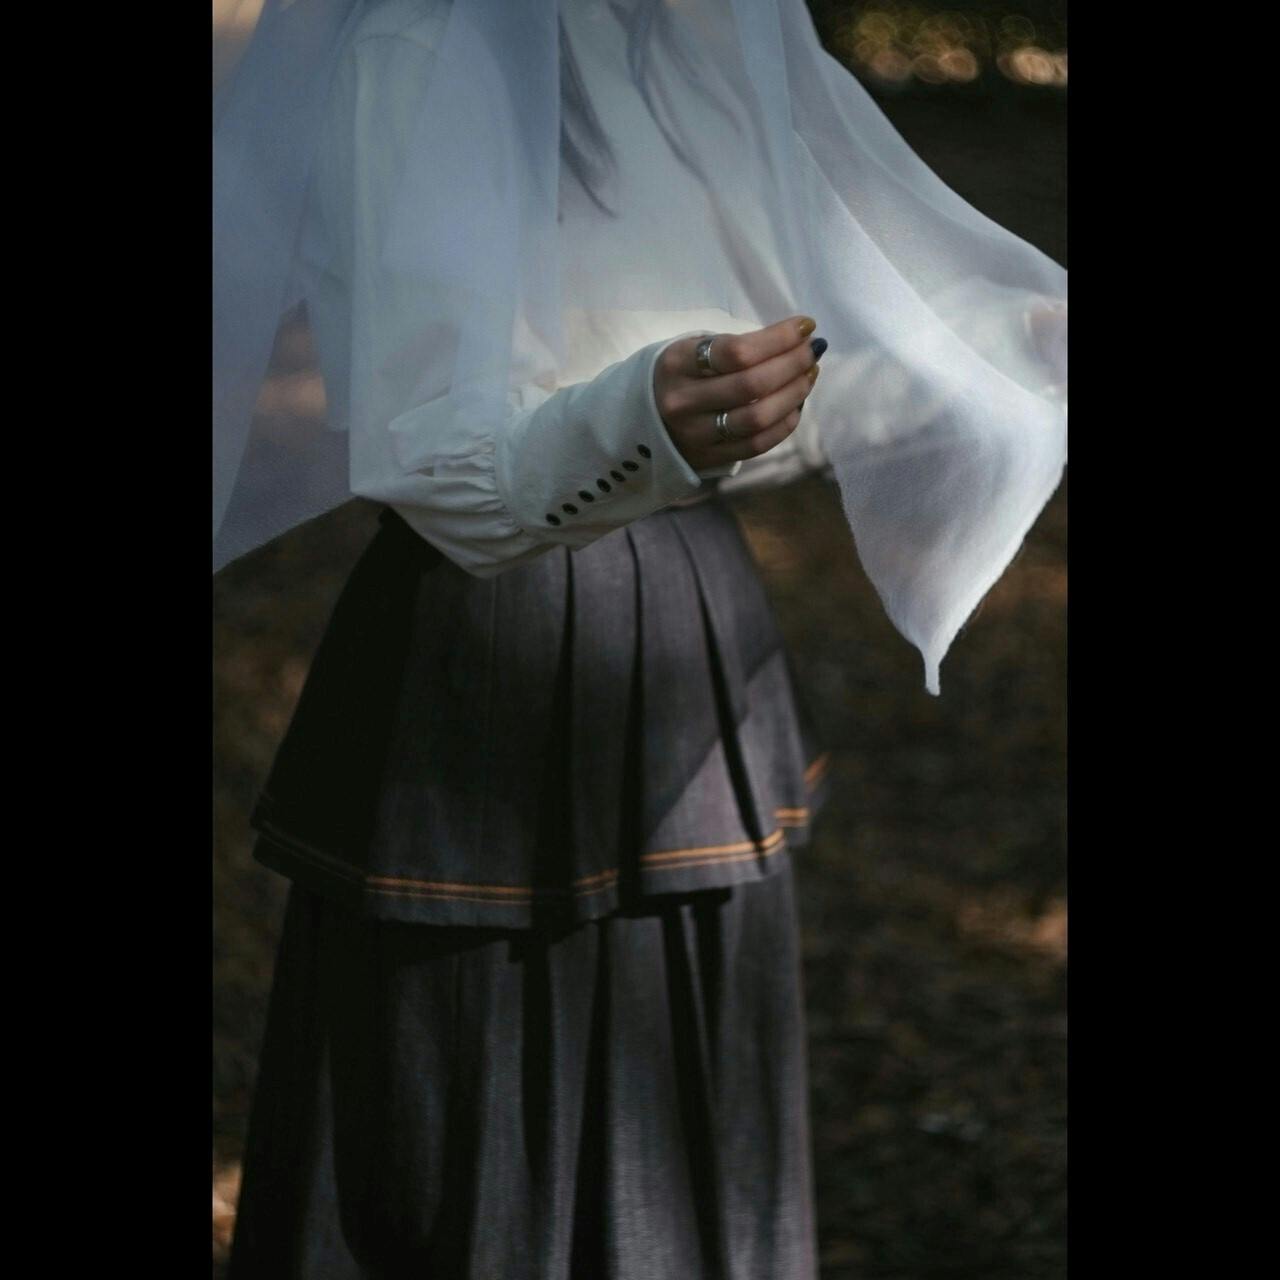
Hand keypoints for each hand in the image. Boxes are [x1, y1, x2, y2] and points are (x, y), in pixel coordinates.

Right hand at [652, 315, 822, 471]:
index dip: (778, 338)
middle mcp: (683, 402)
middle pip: (752, 385)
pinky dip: (784, 423)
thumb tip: (799, 338)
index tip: (804, 326)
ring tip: (809, 374)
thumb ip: (737, 346)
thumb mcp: (693, 349)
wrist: (641, 419)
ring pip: (758, 418)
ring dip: (794, 394)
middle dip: (793, 364)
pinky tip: (796, 404)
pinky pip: (757, 444)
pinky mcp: (709, 457)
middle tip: (813, 350)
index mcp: (677, 364)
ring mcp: (695, 434)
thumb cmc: (681, 374)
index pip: (737, 351)